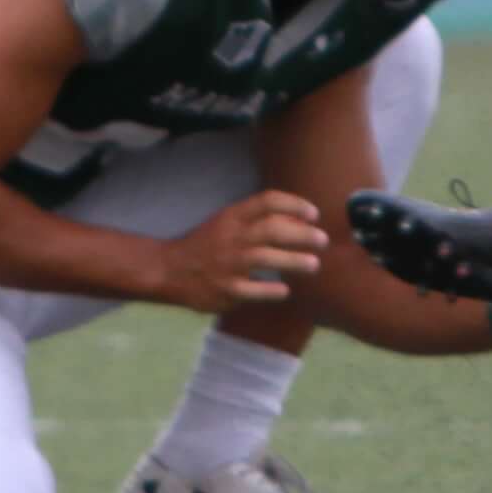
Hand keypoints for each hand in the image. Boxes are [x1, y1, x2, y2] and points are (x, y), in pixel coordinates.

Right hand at [160, 190, 326, 315]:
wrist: (169, 269)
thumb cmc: (206, 244)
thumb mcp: (226, 222)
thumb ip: (255, 218)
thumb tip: (297, 220)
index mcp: (232, 216)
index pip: (267, 201)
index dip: (294, 205)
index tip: (314, 214)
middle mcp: (232, 237)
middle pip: (272, 229)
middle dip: (302, 234)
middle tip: (322, 240)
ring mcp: (228, 264)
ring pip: (266, 258)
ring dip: (294, 261)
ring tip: (313, 264)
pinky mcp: (226, 289)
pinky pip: (253, 290)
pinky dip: (272, 290)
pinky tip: (285, 290)